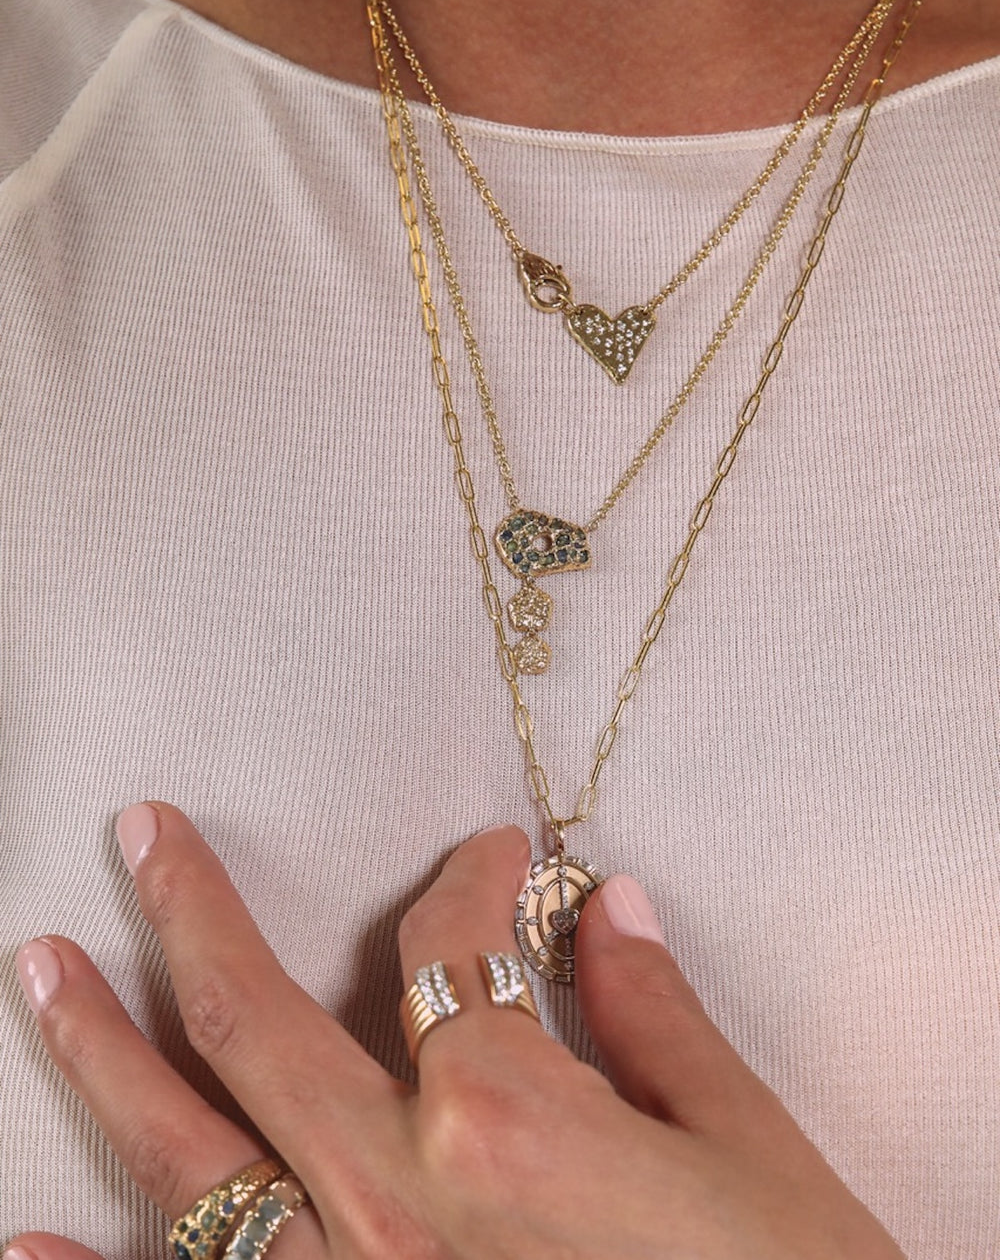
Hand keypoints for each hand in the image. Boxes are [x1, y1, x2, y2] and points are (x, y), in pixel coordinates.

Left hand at [10, 803, 902, 1258]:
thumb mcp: (750, 1156)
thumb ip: (660, 1018)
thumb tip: (610, 910)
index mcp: (502, 1123)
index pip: (451, 947)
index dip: (477, 877)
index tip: (502, 855)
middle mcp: (394, 1200)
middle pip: (257, 1020)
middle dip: (192, 910)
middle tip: (141, 835)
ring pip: (189, 1155)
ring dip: (105, 1053)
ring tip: (44, 969)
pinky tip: (26, 1241)